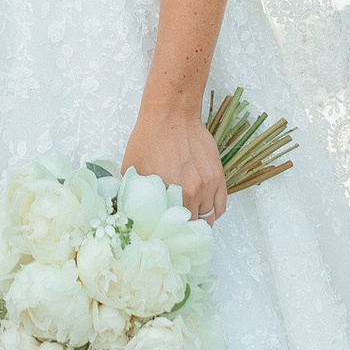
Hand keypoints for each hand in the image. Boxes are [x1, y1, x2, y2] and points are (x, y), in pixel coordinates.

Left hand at [122, 98, 226, 222]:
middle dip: (183, 228)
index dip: (167, 232)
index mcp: (167, 193)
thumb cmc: (150, 138)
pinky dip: (214, 212)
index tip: (164, 234)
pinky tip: (205, 211)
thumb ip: (132, 193)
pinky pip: (221, 205)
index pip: (170, 227)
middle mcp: (190, 192)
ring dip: (200, 221)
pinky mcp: (218, 176)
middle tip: (176, 228)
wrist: (171, 115)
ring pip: (208, 217)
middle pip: (190, 224)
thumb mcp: (132, 168)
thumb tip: (127, 210)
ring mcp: (207, 184)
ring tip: (191, 220)